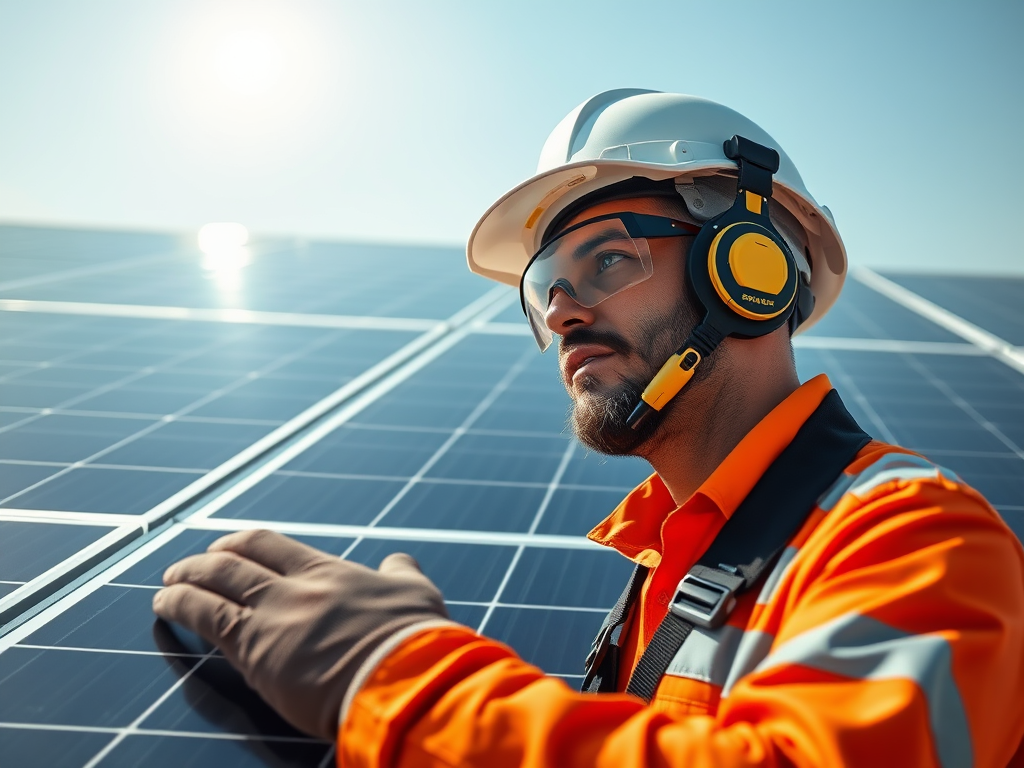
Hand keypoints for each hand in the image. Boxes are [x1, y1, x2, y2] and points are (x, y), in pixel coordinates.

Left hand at [152, 529, 449, 739]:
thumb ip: (400, 575)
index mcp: (329, 573)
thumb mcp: (416, 594)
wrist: (402, 676)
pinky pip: (206, 618)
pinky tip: (166, 605)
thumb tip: (398, 561)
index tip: (226, 547)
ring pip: (214, 585)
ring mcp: (273, 617)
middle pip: (236, 561)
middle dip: (205, 561)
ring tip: (167, 586)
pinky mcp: (256, 652)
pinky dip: (180, 606)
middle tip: (189, 566)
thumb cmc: (414, 641)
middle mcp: (295, 587)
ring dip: (184, 581)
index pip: (272, 546)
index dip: (241, 543)